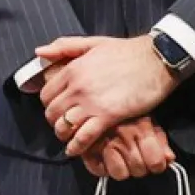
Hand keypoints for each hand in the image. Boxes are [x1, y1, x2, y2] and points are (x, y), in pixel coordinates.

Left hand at [36, 36, 178, 156]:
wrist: (155, 59)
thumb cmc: (126, 51)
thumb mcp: (92, 43)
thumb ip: (63, 47)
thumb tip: (39, 53)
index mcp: (71, 70)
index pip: (46, 94)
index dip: (48, 104)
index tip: (56, 109)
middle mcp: (76, 87)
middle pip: (52, 112)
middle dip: (54, 121)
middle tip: (62, 124)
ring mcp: (91, 102)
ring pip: (64, 125)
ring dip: (63, 134)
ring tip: (68, 138)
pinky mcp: (108, 115)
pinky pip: (85, 136)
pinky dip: (77, 146)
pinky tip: (75, 150)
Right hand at [79, 116, 173, 180]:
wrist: (97, 93)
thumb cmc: (126, 112)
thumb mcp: (149, 121)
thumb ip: (161, 140)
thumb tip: (168, 159)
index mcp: (140, 128)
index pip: (155, 163)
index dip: (156, 165)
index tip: (152, 161)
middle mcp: (122, 136)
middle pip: (139, 170)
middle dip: (139, 168)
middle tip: (135, 158)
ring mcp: (102, 141)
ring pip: (120, 174)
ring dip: (122, 170)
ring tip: (120, 160)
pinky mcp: (85, 146)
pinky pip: (98, 170)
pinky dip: (102, 169)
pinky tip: (105, 159)